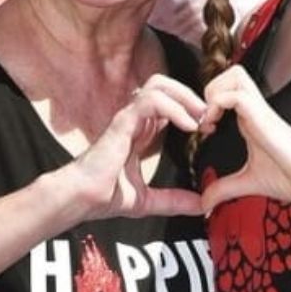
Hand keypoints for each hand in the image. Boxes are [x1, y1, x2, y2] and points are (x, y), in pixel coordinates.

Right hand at [70, 75, 206, 221]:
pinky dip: (173, 107)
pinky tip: (187, 125)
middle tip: (208, 117)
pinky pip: (151, 100)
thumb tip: (200, 207)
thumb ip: (173, 200)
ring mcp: (128, 117)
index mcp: (140, 131)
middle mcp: (135, 119)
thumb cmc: (105, 196)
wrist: (82, 199)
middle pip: (165, 85)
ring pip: (158, 85)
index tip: (208, 128)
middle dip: (190, 95)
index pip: (168, 103)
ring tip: (199, 118)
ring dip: (184, 96)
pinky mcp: (123, 120)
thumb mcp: (148, 200)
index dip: (190, 109)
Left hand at [199, 65, 290, 213]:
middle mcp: (254, 110)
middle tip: (205, 117)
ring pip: (235, 75)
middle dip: (212, 89)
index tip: (202, 128)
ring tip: (210, 118)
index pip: (229, 89)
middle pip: (232, 73)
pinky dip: (218, 104)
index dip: (209, 101)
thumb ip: (225, 189)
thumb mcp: (248, 183)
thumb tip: (205, 202)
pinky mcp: (263, 116)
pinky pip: (236, 95)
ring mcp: (260, 110)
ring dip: (216, 92)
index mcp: (251, 120)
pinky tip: (214, 125)